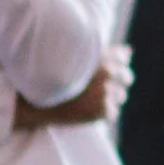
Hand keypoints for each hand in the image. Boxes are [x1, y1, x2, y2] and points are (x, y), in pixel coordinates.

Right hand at [15, 44, 132, 128]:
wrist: (33, 99)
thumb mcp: (76, 57)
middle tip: (99, 87)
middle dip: (117, 81)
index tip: (104, 70)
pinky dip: (102, 113)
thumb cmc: (50, 74)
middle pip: (127, 77)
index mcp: (100, 55)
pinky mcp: (102, 110)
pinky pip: (112, 112)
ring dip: (110, 97)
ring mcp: (105, 92)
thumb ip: (104, 52)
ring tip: (89, 99)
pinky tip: (87, 110)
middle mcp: (107, 72)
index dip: (115, 64)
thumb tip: (130, 51)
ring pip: (121, 96)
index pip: (123, 58)